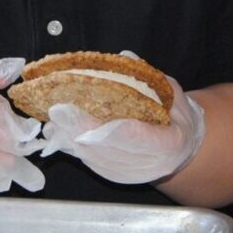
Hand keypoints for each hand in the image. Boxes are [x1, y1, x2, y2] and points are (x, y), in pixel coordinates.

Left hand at [38, 75, 205, 184]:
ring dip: (70, 137)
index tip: (89, 117)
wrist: (179, 151)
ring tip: (53, 117)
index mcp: (170, 144)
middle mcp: (148, 165)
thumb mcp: (171, 93)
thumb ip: (149, 78)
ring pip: (94, 158)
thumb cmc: (175, 118)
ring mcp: (129, 174)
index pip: (140, 139)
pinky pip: (88, 161)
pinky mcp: (112, 176)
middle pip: (108, 150)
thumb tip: (124, 56)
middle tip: (59, 110)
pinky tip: (57, 129)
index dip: (113, 130)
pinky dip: (71, 144)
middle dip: (80, 130)